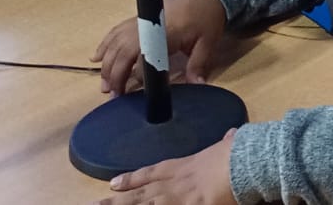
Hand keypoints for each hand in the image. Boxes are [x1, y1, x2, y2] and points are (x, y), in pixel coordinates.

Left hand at [92, 128, 237, 204]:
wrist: (238, 165)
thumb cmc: (233, 154)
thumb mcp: (227, 147)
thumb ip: (226, 143)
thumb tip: (232, 134)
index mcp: (180, 166)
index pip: (150, 173)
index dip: (131, 178)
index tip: (113, 183)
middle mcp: (171, 184)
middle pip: (138, 195)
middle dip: (115, 200)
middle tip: (94, 203)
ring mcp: (174, 200)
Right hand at [93, 0, 228, 94]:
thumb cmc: (205, 17)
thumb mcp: (208, 41)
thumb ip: (199, 63)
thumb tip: (198, 84)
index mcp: (165, 32)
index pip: (144, 56)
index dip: (137, 75)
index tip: (133, 90)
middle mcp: (146, 26)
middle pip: (123, 51)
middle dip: (115, 74)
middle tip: (114, 94)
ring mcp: (138, 22)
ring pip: (114, 43)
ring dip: (106, 64)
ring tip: (105, 85)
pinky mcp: (135, 19)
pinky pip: (114, 33)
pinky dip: (104, 46)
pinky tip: (96, 58)